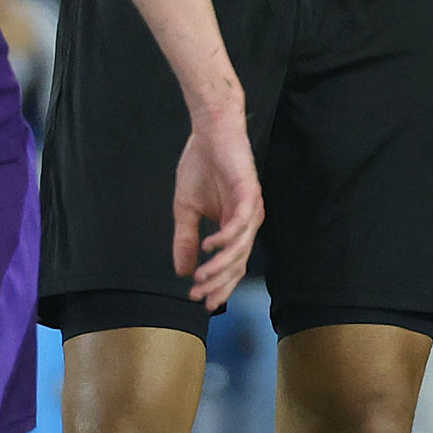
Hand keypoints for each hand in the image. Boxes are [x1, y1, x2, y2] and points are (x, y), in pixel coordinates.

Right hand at [167, 92, 261, 306]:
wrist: (208, 131)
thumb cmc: (200, 165)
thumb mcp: (186, 210)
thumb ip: (186, 240)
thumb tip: (182, 271)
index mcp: (234, 227)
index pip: (231, 265)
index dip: (217, 285)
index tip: (200, 300)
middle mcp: (247, 222)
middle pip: (238, 263)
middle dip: (218, 283)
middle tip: (199, 296)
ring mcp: (250, 208)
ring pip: (240, 248)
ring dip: (220, 266)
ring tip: (200, 278)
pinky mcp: (249, 192)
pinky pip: (240, 223)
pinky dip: (226, 239)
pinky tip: (210, 247)